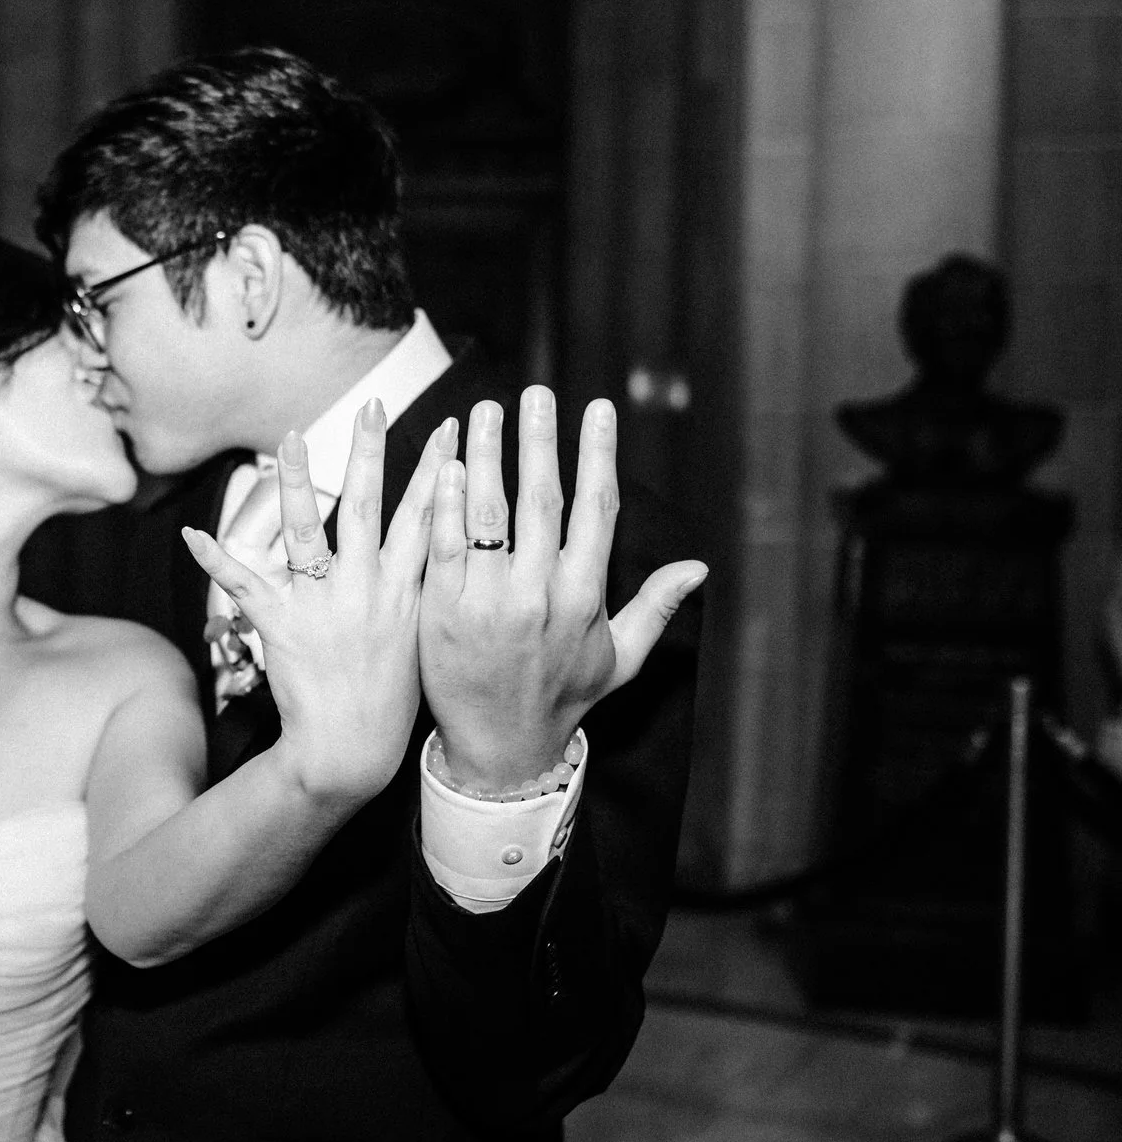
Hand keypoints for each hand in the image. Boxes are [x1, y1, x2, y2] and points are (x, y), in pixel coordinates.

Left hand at [183, 399, 449, 803]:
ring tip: (292, 439)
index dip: (438, 475)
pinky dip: (215, 559)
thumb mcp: (420, 640)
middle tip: (371, 406)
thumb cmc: (391, 700)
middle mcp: (367, 591)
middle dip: (370, 453)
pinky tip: (193, 532)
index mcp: (405, 593)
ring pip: (309, 532)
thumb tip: (429, 550)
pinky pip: (242, 584)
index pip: (427, 521)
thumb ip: (417, 591)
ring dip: (300, 483)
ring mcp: (323, 606)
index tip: (448, 433)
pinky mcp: (282, 626)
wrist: (350, 753)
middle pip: (370, 508)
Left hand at [419, 388, 707, 792]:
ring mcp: (488, 602)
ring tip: (484, 411)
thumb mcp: (618, 658)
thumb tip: (698, 566)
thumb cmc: (561, 698)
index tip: (597, 409)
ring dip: (488, 456)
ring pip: (489, 514)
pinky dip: (447, 503)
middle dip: (540, 440)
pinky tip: (447, 465)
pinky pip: (444, 545)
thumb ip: (654, 607)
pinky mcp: (442, 611)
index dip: (597, 455)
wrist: (499, 748)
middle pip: (541, 500)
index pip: (596, 510)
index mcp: (585, 598)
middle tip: (536, 392)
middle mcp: (539, 595)